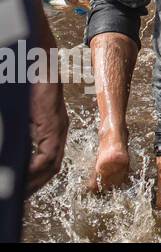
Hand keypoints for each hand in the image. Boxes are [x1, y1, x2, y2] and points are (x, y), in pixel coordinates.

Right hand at [27, 59, 67, 195]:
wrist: (36, 54)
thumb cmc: (24, 80)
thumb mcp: (19, 113)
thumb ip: (18, 130)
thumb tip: (11, 145)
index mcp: (48, 128)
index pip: (46, 162)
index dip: (33, 180)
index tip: (18, 191)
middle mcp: (57, 129)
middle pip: (49, 168)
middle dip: (32, 186)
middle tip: (16, 197)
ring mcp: (57, 125)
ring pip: (50, 164)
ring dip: (33, 181)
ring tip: (17, 191)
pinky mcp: (53, 121)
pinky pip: (48, 153)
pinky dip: (35, 168)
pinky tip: (21, 173)